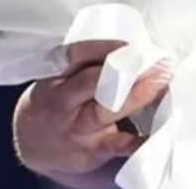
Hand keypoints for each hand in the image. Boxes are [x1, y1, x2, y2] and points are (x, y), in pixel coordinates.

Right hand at [12, 40, 170, 187]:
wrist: (33, 144)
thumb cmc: (59, 100)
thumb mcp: (62, 78)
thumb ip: (91, 63)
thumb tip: (138, 46)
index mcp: (58, 75)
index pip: (78, 54)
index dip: (106, 47)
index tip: (134, 44)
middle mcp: (63, 101)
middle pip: (92, 82)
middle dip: (127, 71)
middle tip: (160, 63)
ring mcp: (75, 128)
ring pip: (104, 111)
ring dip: (136, 96)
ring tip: (162, 83)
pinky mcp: (89, 151)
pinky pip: (114, 146)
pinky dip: (134, 140)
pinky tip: (153, 133)